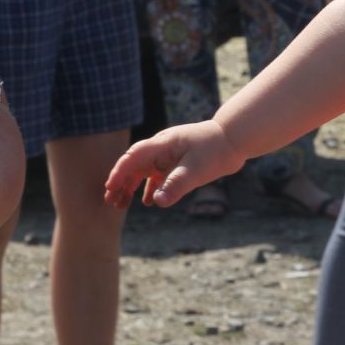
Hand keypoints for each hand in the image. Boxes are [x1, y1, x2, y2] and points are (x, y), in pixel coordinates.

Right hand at [103, 120, 243, 208]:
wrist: (234, 139)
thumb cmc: (216, 150)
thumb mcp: (197, 170)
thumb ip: (176, 185)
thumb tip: (157, 202)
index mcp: (162, 144)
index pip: (133, 156)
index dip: (119, 172)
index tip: (109, 188)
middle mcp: (161, 148)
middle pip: (134, 164)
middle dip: (120, 182)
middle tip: (110, 202)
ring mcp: (168, 154)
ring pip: (143, 170)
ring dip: (131, 186)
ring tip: (121, 205)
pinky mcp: (176, 162)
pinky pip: (157, 175)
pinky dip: (150, 187)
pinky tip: (148, 202)